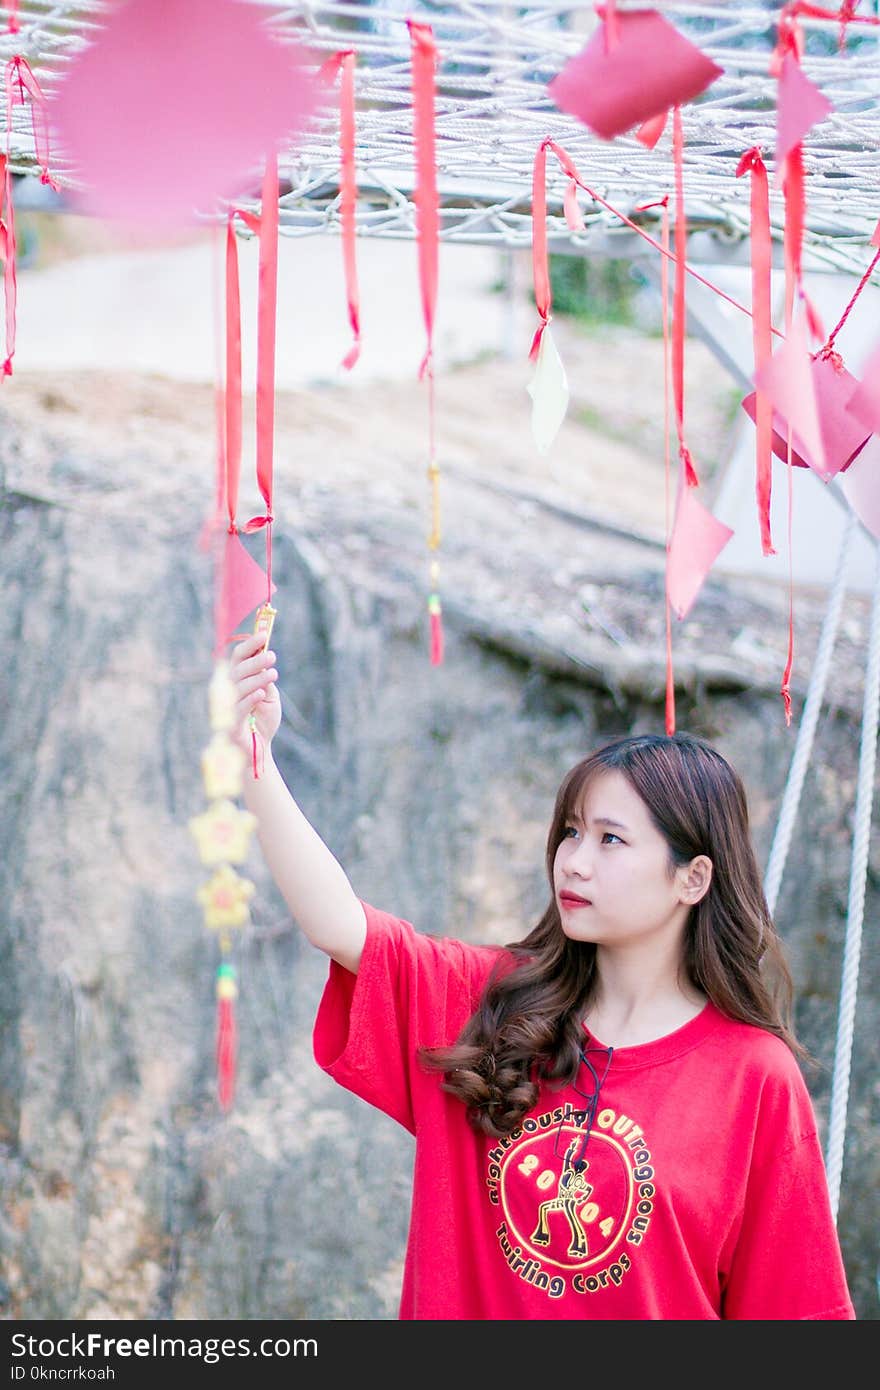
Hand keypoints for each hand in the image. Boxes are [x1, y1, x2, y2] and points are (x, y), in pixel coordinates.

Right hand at [228, 631, 280, 752]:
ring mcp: (227, 708)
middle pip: (237, 670)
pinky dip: (250, 699)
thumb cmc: (263, 721)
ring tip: (273, 673)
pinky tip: (262, 693)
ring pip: (238, 687)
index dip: (249, 645)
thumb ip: (265, 678)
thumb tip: (265, 656)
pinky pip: (239, 708)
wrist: (260, 749)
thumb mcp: (269, 695)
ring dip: (256, 678)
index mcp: (236, 681)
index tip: (264, 634)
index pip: (237, 658)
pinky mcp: (230, 724)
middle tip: (272, 656)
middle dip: (255, 661)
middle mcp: (227, 692)